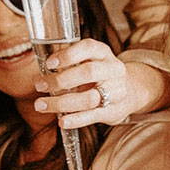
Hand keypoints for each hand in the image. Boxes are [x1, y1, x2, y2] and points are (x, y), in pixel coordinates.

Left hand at [32, 39, 155, 127]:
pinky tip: (61, 121)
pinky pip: (92, 116)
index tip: (49, 63)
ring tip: (41, 105)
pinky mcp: (113, 110)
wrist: (130, 90)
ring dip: (62, 103)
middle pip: (89, 73)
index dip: (68, 55)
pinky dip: (75, 119)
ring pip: (89, 98)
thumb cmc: (98, 73)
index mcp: (103, 53)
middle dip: (61, 80)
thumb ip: (68, 64)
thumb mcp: (88, 61)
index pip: (88, 48)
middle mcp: (113, 70)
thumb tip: (40, 74)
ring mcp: (116, 91)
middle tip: (40, 85)